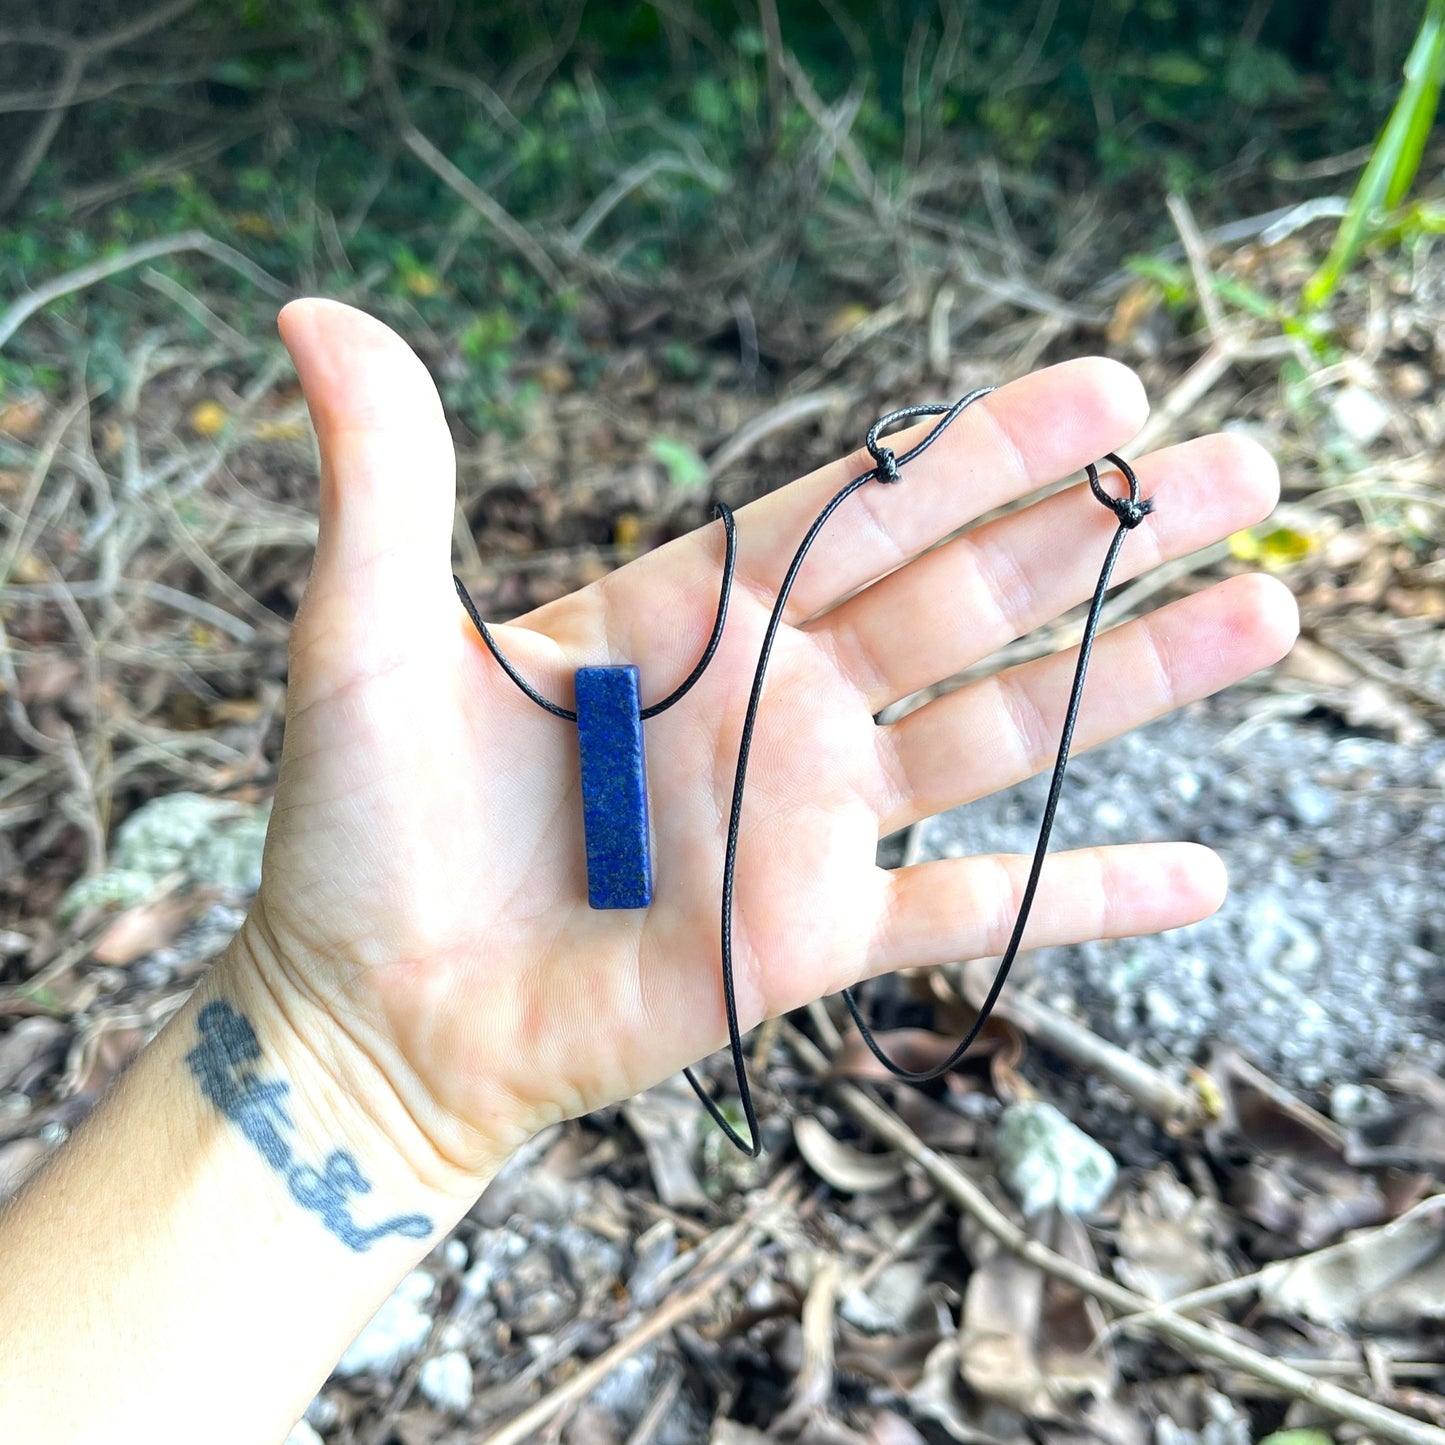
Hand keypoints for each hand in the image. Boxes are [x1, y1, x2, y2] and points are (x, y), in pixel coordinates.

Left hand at [245, 298, 1294, 1189]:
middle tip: (1241, 467)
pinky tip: (1201, 873)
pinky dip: (1087, 895)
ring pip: (1001, 732)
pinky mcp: (815, 939)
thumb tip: (311, 310)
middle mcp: (771, 704)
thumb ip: (386, 471)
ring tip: (1267, 613)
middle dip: (1103, 535)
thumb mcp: (368, 630)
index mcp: (690, 614)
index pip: (861, 510)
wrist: (372, 1011)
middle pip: (967, 598)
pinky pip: (980, 911)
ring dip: (1137, 678)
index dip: (980, 452)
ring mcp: (806, 823)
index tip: (1100, 390)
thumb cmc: (360, 827)